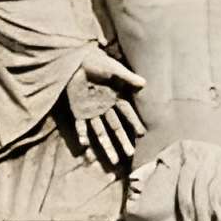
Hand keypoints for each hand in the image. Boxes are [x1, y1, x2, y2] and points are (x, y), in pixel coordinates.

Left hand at [63, 49, 144, 163]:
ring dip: (106, 145)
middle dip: (122, 140)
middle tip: (130, 153)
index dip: (134, 123)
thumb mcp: (113, 69)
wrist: (76, 60)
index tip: (142, 134)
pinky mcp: (78, 112)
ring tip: (113, 161)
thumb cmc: (97, 62)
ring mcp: (91, 111)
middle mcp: (105, 108)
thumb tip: (144, 83)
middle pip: (115, 127)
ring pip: (100, 132)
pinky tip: (85, 145)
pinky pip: (80, 126)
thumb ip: (127, 77)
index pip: (127, 114)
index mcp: (115, 98)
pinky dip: (82, 135)